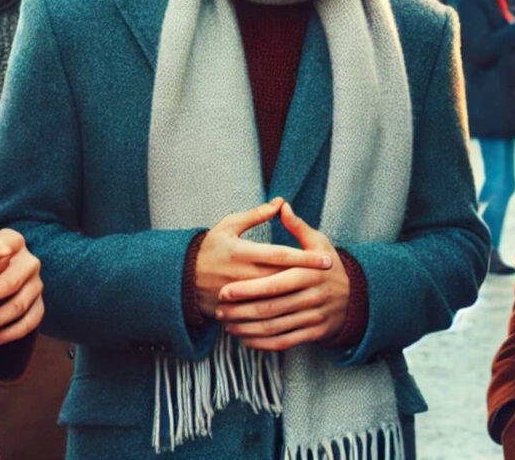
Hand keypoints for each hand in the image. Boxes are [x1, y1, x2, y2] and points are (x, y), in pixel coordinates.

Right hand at [195, 198, 331, 318]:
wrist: (182, 279)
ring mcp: (239, 295)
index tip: (325, 258)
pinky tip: (299, 310)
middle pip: (282, 277)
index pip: (279, 255)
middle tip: (331, 273)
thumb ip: (256, 215)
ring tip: (321, 290)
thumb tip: (280, 202)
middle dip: (307, 276)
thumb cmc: (210, 247)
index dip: (304, 257)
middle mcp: (241, 275)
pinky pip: (262, 313)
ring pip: (274, 298)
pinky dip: (280, 312)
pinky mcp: (236, 309)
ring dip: (298, 294)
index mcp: (240, 251)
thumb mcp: (229, 225)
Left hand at [216, 201, 350, 351]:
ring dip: (247, 328)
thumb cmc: (329, 265)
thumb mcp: (319, 242)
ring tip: (226, 323)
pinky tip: (245, 338)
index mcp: (310, 272)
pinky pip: (284, 342)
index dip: (249, 288)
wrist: (355, 297)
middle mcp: (313, 295)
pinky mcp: (314, 333)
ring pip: (275, 327)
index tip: (225, 290)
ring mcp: (314, 316)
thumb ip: (298, 226)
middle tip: (220, 309)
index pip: (274, 283)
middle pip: (271, 307)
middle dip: (242, 311)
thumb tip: (281, 205)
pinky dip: (262, 343)